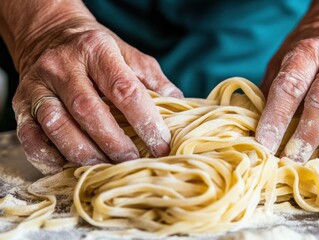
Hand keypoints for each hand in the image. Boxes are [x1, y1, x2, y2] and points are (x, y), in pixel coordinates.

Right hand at [12, 19, 181, 173]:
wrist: (50, 35)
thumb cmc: (96, 51)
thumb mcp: (128, 54)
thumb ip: (153, 78)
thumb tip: (178, 104)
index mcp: (96, 50)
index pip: (124, 89)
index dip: (145, 121)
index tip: (161, 144)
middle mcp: (63, 66)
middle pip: (89, 110)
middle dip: (114, 143)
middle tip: (133, 161)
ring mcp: (38, 86)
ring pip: (58, 126)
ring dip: (84, 153)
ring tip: (106, 166)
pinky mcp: (21, 104)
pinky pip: (31, 137)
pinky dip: (50, 157)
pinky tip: (70, 164)